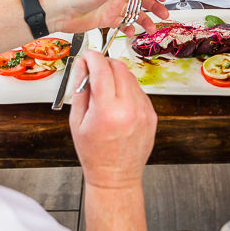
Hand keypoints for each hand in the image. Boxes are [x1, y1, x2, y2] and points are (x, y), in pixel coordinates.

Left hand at [41, 0, 168, 35]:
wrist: (59, 11)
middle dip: (154, 7)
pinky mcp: (106, 19)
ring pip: (134, 13)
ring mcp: (112, 6)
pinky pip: (122, 23)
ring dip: (144, 20)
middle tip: (164, 15)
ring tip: (152, 29)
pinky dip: (129, 28)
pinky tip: (131, 32)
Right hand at [69, 50, 156, 188]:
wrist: (116, 176)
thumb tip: (81, 65)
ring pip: (130, 76)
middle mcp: (129, 108)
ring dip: (116, 75)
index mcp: (107, 111)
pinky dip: (126, 88)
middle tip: (93, 68)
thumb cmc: (94, 154)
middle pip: (119, 67)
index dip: (92, 56)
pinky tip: (117, 101)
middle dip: (104, 62)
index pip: (102, 69)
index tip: (87, 54)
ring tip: (104, 90)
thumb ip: (79, 89)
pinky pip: (138, 90)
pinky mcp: (151, 114)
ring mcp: (143, 111)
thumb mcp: (77, 121)